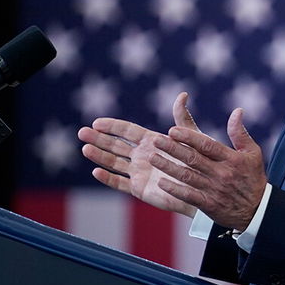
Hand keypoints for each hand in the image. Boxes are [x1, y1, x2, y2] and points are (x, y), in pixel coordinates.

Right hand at [78, 92, 198, 216]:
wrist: (204, 189)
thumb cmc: (200, 163)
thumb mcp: (192, 138)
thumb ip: (182, 118)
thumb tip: (182, 94)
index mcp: (151, 141)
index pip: (127, 131)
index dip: (112, 126)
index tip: (96, 122)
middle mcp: (141, 155)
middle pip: (115, 145)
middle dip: (98, 138)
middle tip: (81, 132)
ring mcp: (138, 172)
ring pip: (113, 163)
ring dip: (98, 156)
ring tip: (85, 148)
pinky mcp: (139, 189)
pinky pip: (120, 183)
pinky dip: (108, 178)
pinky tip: (96, 171)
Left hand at [148, 107, 265, 231]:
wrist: (258, 210)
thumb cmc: (253, 178)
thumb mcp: (252, 153)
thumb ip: (240, 133)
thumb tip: (237, 111)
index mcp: (231, 159)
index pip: (207, 145)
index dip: (189, 137)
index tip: (173, 130)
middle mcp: (221, 173)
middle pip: (193, 159)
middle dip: (173, 149)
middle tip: (156, 140)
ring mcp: (214, 190)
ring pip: (187, 176)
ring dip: (168, 167)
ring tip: (153, 158)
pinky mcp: (209, 204)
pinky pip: (189, 196)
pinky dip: (175, 189)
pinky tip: (162, 182)